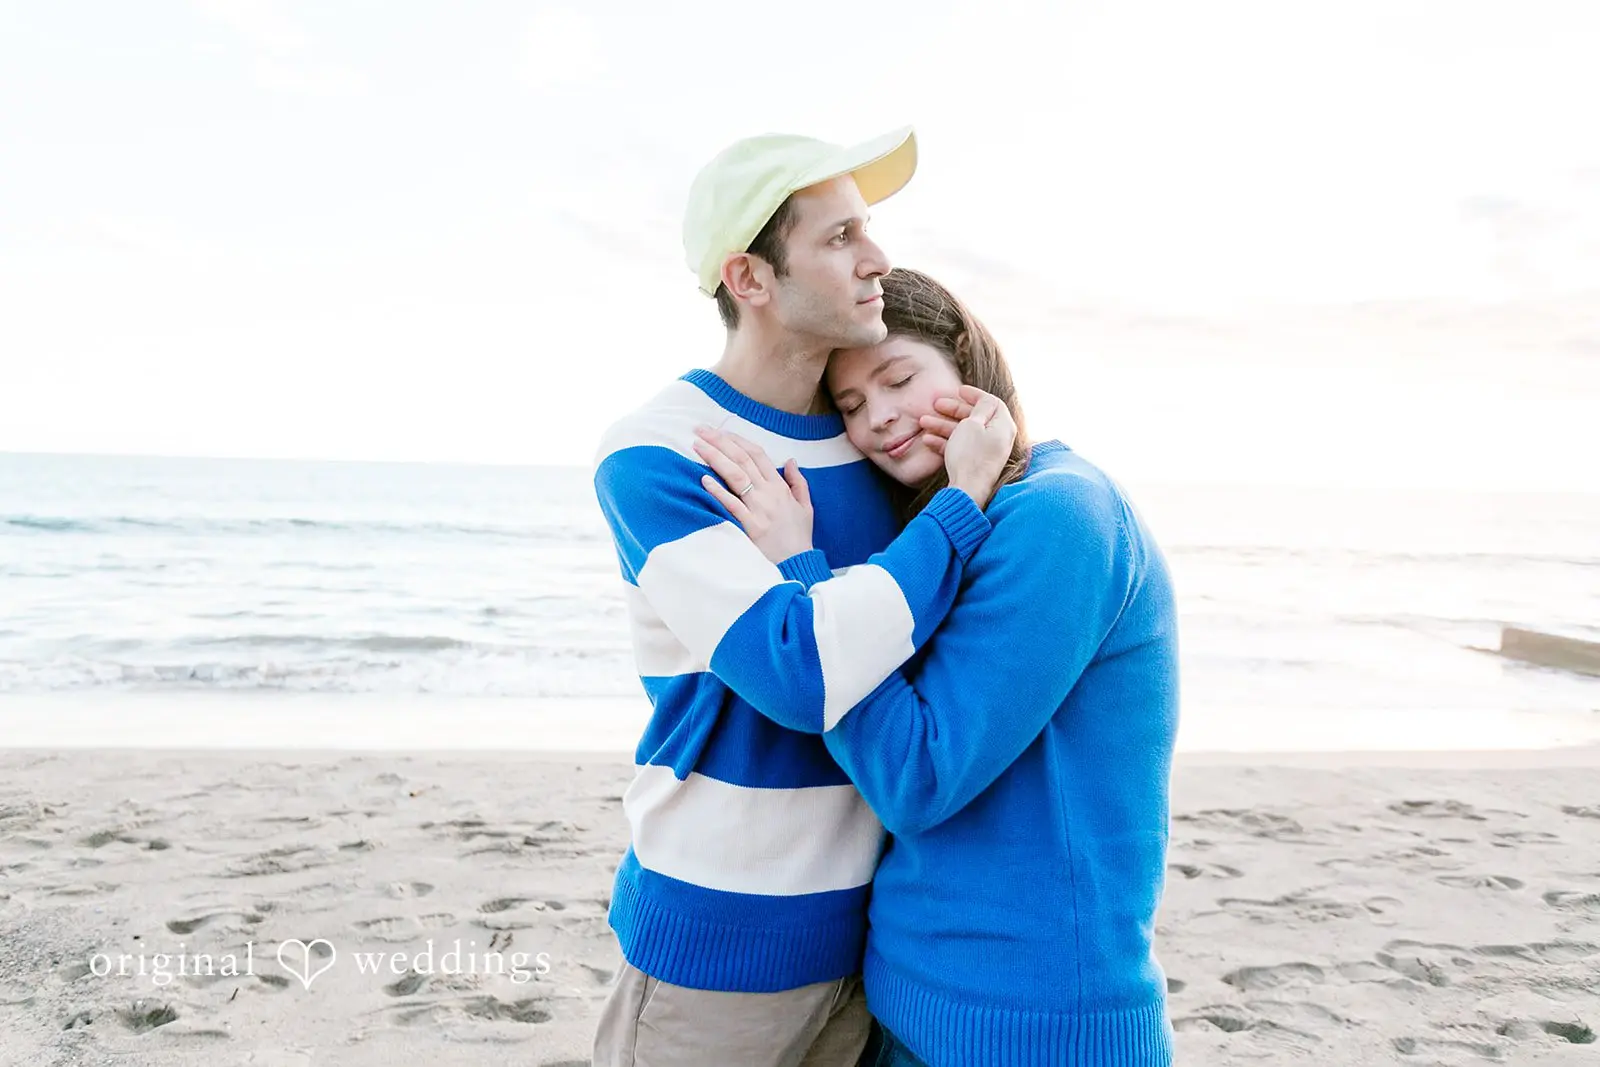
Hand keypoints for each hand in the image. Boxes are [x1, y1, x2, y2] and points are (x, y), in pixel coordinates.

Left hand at [692, 426, 814, 563]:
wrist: (799, 564)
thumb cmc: (799, 537)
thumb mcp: (805, 507)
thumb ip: (798, 482)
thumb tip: (791, 460)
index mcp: (780, 487)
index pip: (757, 454)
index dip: (737, 440)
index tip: (720, 431)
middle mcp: (769, 493)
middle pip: (742, 459)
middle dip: (720, 441)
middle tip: (700, 429)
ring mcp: (760, 509)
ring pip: (736, 476)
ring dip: (715, 458)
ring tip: (697, 445)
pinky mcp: (751, 527)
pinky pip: (733, 505)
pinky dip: (718, 491)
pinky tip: (703, 479)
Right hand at [916, 386, 1017, 507]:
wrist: (966, 491)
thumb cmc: (970, 456)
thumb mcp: (972, 425)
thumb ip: (980, 408)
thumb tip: (986, 400)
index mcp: (1002, 426)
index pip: (991, 403)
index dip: (974, 394)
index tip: (958, 390)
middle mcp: (997, 439)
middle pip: (975, 417)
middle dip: (953, 410)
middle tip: (936, 404)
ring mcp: (986, 452)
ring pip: (964, 432)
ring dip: (943, 425)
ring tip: (923, 422)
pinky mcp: (975, 464)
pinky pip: (960, 447)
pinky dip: (945, 442)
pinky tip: (927, 440)